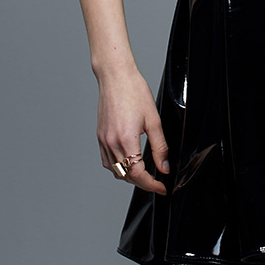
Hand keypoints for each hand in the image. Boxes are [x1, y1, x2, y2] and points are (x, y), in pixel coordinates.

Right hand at [96, 65, 169, 194]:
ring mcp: (103, 140)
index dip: (152, 185)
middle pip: (126, 176)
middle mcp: (111, 143)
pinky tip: (127, 162)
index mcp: (126, 139)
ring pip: (115, 171)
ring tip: (144, 173)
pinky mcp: (100, 136)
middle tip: (157, 181)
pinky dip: (118, 168)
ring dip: (130, 176)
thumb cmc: (134, 91)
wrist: (115, 76)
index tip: (162, 187)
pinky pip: (107, 161)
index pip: (138, 174)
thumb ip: (160, 147)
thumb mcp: (153, 119)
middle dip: (143, 182)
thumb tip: (164, 167)